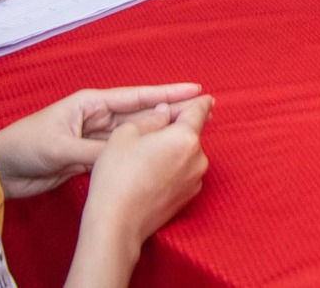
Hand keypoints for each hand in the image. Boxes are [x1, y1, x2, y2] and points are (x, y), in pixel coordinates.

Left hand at [0, 84, 207, 197]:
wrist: (0, 168)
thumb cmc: (26, 146)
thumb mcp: (62, 148)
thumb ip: (97, 152)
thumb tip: (130, 155)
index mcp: (91, 102)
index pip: (137, 97)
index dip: (166, 94)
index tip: (195, 90)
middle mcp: (97, 117)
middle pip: (140, 114)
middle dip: (169, 112)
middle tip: (202, 111)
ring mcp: (94, 137)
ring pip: (134, 135)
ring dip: (157, 133)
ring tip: (186, 132)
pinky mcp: (88, 157)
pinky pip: (121, 153)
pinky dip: (139, 153)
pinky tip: (156, 154)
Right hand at [82, 93, 212, 250]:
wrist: (117, 224)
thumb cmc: (117, 176)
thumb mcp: (125, 134)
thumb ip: (151, 117)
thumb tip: (165, 111)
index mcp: (185, 137)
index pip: (199, 109)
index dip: (197, 100)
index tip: (202, 95)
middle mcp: (198, 157)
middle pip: (192, 133)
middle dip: (176, 129)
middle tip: (150, 135)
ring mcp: (196, 179)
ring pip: (187, 154)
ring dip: (174, 150)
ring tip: (145, 160)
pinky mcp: (189, 197)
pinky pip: (184, 173)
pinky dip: (173, 169)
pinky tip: (150, 176)